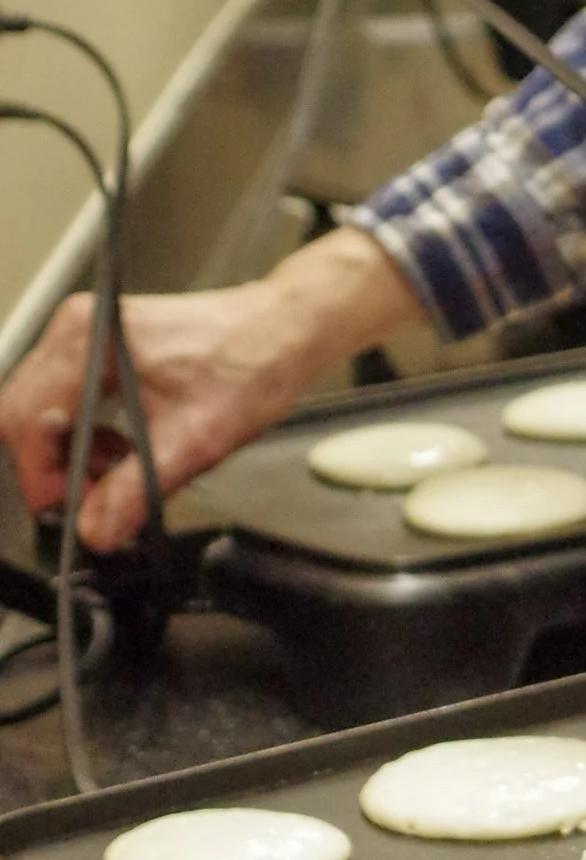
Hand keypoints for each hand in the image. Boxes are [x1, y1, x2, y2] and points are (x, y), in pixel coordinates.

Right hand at [0, 230, 421, 549]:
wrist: (285, 330)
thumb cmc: (251, 363)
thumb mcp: (194, 440)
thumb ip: (136, 490)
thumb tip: (96, 529)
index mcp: (89, 343)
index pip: (26, 419)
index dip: (40, 476)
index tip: (66, 510)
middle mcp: (77, 330)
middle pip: (24, 413)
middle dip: (54, 466)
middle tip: (92, 500)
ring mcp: (87, 335)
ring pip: (44, 408)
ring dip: (72, 452)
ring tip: (117, 474)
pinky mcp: (101, 346)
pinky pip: (68, 398)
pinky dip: (87, 434)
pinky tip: (124, 450)